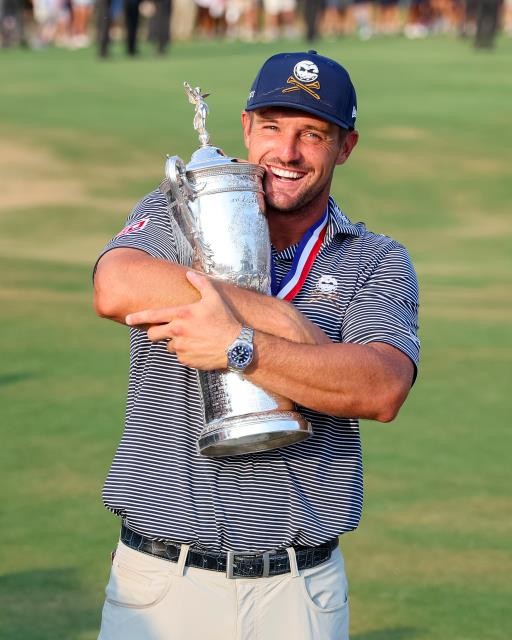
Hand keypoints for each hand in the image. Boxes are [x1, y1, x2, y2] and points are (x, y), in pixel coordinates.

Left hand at [125, 271, 241, 369]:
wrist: (235, 345)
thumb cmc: (225, 320)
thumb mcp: (214, 298)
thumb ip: (200, 283)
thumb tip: (190, 273)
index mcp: (181, 315)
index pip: (153, 316)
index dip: (138, 317)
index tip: (127, 319)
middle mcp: (178, 332)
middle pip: (153, 334)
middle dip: (154, 333)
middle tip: (162, 332)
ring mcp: (181, 347)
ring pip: (168, 346)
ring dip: (174, 342)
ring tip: (192, 339)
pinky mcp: (186, 360)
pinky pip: (179, 356)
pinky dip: (185, 352)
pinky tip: (198, 347)